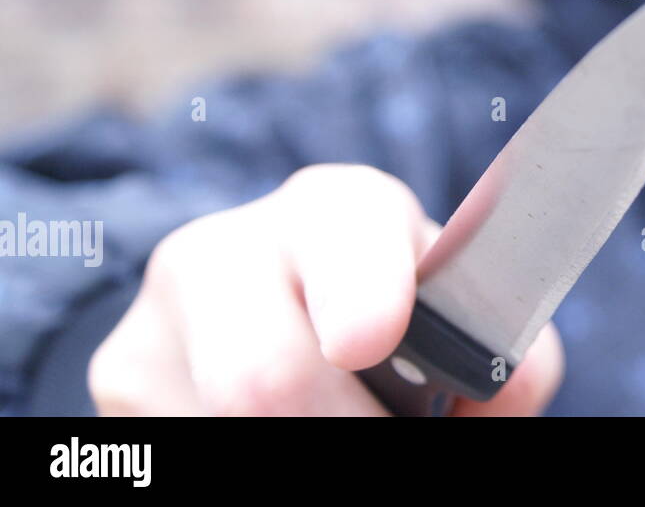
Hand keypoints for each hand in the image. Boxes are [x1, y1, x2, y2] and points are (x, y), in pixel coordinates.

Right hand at [88, 163, 564, 415]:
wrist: (258, 306)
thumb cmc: (387, 310)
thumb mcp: (444, 306)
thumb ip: (492, 338)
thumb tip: (508, 385)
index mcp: (334, 211)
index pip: (342, 236)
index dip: (360, 291)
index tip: (371, 339)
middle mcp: (228, 250)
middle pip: (265, 374)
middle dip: (342, 428)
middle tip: (380, 429)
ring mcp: (155, 324)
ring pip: (227, 426)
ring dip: (296, 442)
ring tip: (333, 415)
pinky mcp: (117, 386)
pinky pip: (190, 444)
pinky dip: (254, 452)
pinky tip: (280, 425)